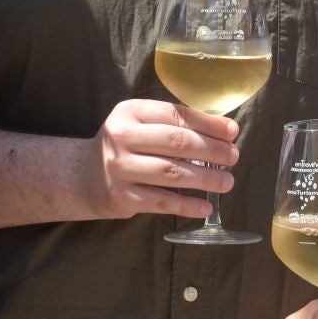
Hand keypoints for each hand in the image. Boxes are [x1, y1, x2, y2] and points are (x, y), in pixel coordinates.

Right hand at [81, 99, 238, 219]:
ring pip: (172, 173)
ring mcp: (119, 168)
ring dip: (205, 179)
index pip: (176, 115)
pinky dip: (187, 206)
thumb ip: (173, 123)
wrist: (84, 177)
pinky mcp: (121, 196)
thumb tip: (223, 130)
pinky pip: (161, 202)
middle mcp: (121, 137)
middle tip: (233, 157)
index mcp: (130, 112)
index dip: (209, 124)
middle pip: (177, 142)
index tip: (232, 132)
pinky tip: (205, 206)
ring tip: (227, 182)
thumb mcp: (139, 124)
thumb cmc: (124, 147)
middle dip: (212, 150)